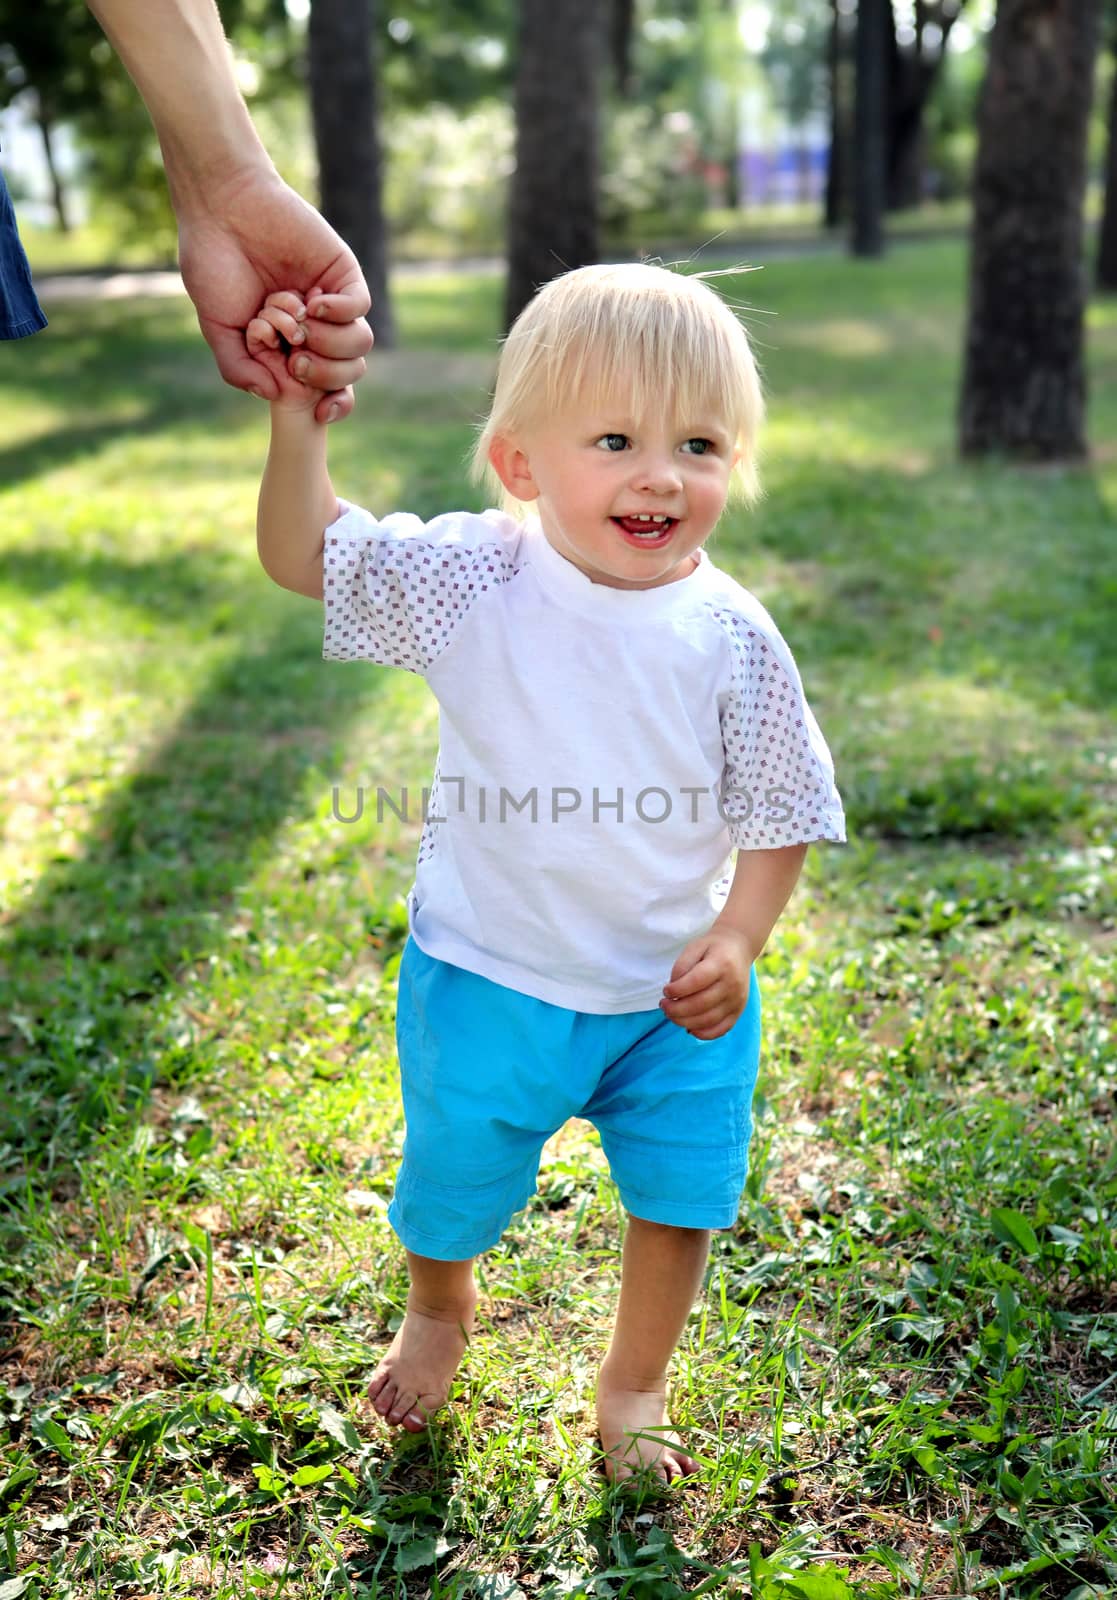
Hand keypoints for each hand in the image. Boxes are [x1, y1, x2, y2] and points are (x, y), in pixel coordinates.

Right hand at [176, 168, 372, 423]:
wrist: (219, 209)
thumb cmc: (213, 264)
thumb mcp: (218, 326)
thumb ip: (239, 367)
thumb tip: (274, 395)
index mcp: (290, 346)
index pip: (328, 388)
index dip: (332, 405)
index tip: (318, 413)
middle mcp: (315, 327)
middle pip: (349, 372)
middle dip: (325, 375)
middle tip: (294, 358)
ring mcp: (330, 300)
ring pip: (360, 344)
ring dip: (329, 344)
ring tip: (297, 325)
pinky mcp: (341, 272)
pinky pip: (359, 306)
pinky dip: (339, 313)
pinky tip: (312, 303)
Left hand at [660, 927, 752, 1040]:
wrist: (739, 949)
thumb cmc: (712, 948)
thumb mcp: (695, 946)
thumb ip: (681, 966)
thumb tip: (673, 992)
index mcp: (722, 963)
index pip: (696, 981)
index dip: (677, 989)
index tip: (665, 990)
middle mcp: (732, 984)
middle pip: (701, 1004)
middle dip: (676, 1009)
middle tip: (663, 1005)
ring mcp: (737, 1000)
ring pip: (708, 1020)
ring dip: (685, 1022)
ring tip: (671, 1014)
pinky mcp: (738, 1011)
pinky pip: (721, 1029)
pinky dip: (703, 1034)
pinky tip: (688, 1028)